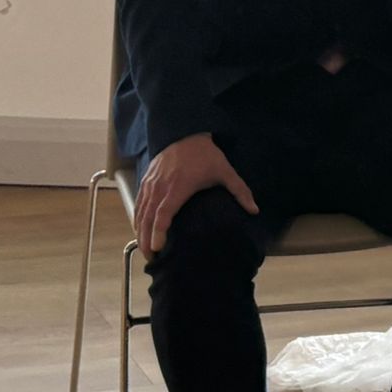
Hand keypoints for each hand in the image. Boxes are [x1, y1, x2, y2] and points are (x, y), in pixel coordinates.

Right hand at [134, 133, 257, 255]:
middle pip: (148, 218)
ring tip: (145, 249)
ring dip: (140, 232)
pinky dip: (137, 218)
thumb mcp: (225, 171)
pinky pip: (138, 203)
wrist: (184, 133)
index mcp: (179, 187)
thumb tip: (254, 210)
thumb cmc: (205, 155)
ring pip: (140, 211)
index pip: (164, 214)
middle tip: (151, 258)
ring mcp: (150, 184)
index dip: (158, 232)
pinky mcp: (145, 181)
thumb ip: (240, 191)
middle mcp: (160, 187)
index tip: (157, 248)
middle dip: (146, 239)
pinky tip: (140, 230)